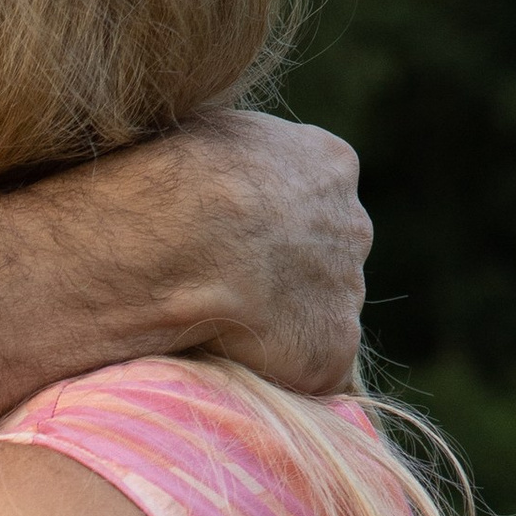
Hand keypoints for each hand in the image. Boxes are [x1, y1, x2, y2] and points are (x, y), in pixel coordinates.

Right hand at [163, 111, 371, 391]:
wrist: (169, 237)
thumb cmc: (163, 181)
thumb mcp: (206, 140)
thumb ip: (234, 167)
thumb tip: (209, 191)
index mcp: (327, 165)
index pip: (311, 205)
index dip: (268, 232)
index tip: (227, 248)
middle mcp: (352, 225)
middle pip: (325, 263)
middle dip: (283, 281)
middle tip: (218, 294)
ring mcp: (346, 292)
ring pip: (319, 319)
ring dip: (277, 331)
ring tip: (210, 329)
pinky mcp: (329, 353)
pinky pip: (309, 374)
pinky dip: (272, 375)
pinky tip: (222, 362)